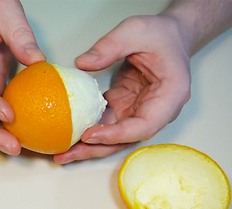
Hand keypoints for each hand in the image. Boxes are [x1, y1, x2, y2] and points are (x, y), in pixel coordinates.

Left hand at [54, 15, 191, 163]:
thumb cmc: (160, 34)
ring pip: (113, 136)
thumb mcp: (135, 30)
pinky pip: (105, 123)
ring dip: (88, 145)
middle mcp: (155, 111)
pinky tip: (67, 133)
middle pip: (125, 139)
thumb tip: (81, 64)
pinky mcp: (124, 107)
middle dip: (95, 149)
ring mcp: (138, 111)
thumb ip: (110, 46)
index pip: (143, 126)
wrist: (169, 35)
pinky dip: (86, 129)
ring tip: (61, 153)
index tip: (89, 135)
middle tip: (66, 155)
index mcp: (169, 97)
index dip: (116, 135)